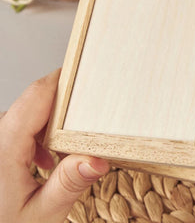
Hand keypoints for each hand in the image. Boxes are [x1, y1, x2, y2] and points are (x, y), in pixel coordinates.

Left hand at [0, 70, 109, 222]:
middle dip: (68, 106)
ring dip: (54, 123)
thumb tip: (98, 158)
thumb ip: (68, 184)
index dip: (66, 79)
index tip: (92, 73)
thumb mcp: (39, 215)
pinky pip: (20, 126)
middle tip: (94, 116)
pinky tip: (48, 158)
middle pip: (36, 100)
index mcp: (3, 147)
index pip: (39, 93)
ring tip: (70, 147)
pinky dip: (40, 134)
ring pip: (29, 112)